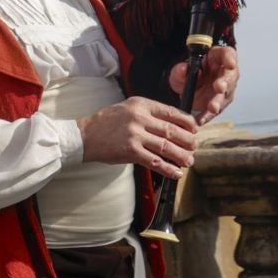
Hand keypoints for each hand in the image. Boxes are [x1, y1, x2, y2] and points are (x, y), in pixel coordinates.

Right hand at [79, 97, 197, 179]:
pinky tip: (176, 172)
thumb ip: (148, 113)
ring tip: (189, 161)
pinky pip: (155, 161)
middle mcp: (139, 118)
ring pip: (167, 146)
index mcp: (140, 104)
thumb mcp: (127, 109)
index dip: (187, 122)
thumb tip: (172, 125)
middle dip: (188, 140)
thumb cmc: (105, 123)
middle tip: (194, 147)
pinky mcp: (130, 151)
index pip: (171, 112)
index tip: (194, 129)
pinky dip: (168, 168)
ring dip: (181, 155)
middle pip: (172, 130)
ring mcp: (135, 135)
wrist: (84, 136)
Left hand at [169, 46, 238, 124]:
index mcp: (218, 57)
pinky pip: (215, 110)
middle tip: (219, 88)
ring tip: (212, 108)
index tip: (230, 63)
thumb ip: (181, 70)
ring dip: (218, 102)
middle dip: (224, 83)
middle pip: (229, 77)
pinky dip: (207, 116)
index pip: (228, 54)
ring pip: (225, 95)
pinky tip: (201, 120)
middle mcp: (226, 73)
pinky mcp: (219, 103)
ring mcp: (225, 89)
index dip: (230, 59)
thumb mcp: (181, 70)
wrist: (188, 86)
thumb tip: (183, 69)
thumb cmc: (189, 73)